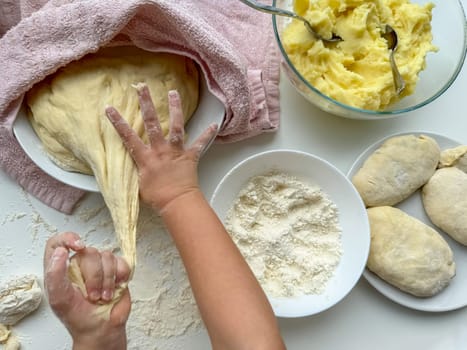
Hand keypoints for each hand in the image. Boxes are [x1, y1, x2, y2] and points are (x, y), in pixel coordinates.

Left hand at [44, 232, 130, 349]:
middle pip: (88, 251)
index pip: (58, 243)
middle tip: (92, 295)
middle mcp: (80, 264)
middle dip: (93, 276)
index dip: (68, 238)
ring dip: (107, 280)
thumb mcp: (59, 299)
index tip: (78, 246)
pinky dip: (120, 276)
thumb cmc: (78, 317)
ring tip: (103, 296)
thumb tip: (60, 252)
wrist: (102, 329)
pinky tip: (115, 288)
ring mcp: (100, 266)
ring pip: (106, 256)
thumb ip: (55, 275)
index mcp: (61, 269)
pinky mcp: (117, 270)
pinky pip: (121, 262)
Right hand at [105, 86, 217, 211]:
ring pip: (176, 126)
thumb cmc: (157, 197)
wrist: (177, 202)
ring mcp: (176, 151)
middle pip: (152, 123)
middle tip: (143, 87)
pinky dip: (207, 134)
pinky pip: (200, 143)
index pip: (128, 137)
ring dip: (175, 109)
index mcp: (145, 157)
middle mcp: (160, 150)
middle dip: (146, 104)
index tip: (109, 108)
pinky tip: (214, 124)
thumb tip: (132, 164)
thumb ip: (137, 170)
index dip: (118, 123)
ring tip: (173, 93)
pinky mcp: (190, 156)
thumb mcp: (139, 184)